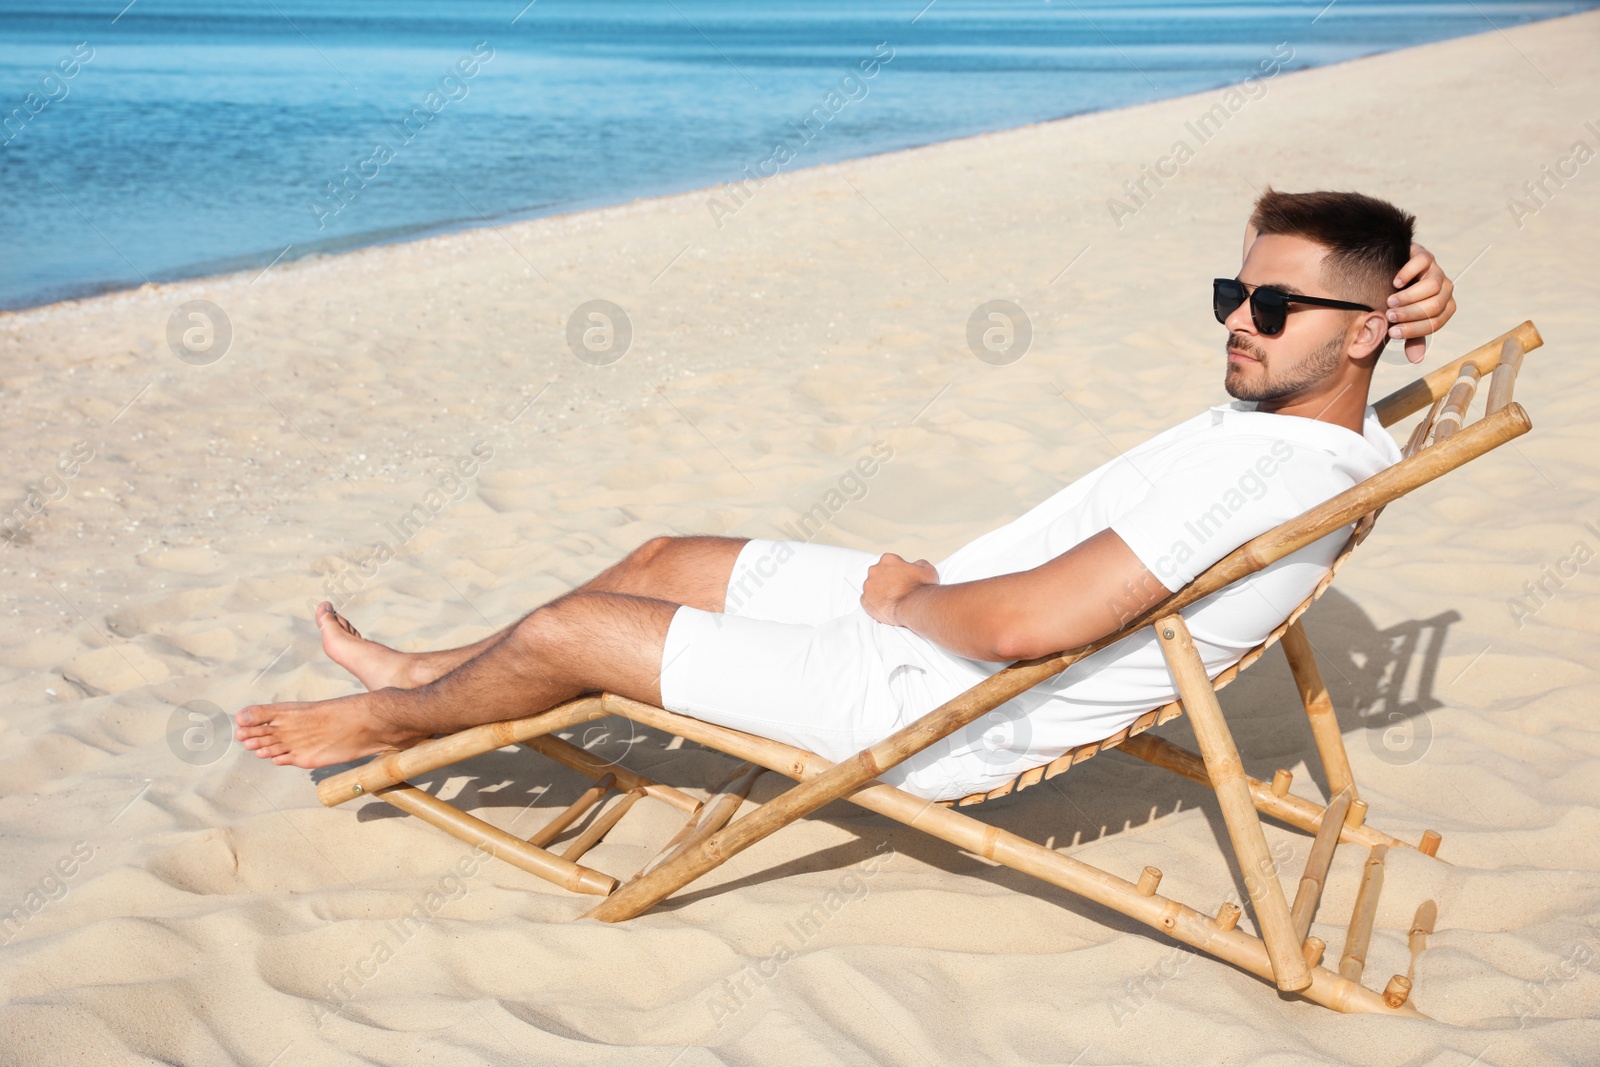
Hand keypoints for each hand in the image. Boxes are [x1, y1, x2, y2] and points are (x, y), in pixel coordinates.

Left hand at [861, 552, 938, 626]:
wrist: (914, 606)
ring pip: (872, 587)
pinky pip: (868, 601)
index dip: (896, 571)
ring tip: (891, 600)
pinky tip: (885, 607)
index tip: (902, 579)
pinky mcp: (865, 600)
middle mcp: (875, 570)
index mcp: (888, 560)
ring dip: (879, 592)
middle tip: (896, 590)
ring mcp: (868, 586)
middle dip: (886, 581)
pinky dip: (874, 604)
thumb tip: (916, 565)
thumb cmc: (921, 588)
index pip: (889, 563)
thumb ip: (919, 564)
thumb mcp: (927, 569)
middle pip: (878, 574)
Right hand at [1387, 242, 1456, 363]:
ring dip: (1409, 297)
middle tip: (1390, 316)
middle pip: (1435, 305)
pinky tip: (1395, 282)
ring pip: (1432, 286)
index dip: (1414, 329)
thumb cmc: (1399, 301)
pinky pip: (1422, 264)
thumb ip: (1412, 337)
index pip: (1436, 322)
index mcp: (1444, 307)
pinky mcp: (1425, 256)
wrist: (1392, 272)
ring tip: (1390, 301)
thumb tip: (1416, 360)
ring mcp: (1437, 271)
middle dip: (1411, 313)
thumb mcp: (1405, 320)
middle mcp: (1445, 289)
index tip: (1392, 333)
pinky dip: (1408, 274)